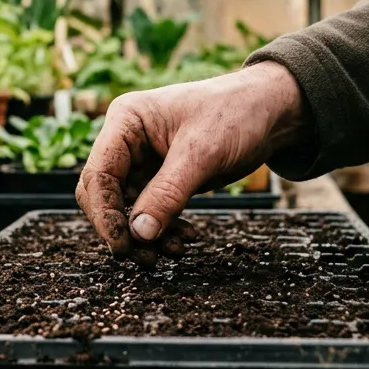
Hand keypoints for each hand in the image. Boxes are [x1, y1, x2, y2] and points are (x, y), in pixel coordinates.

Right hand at [76, 63, 309, 264]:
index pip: (99, 173)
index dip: (104, 213)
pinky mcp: (162, 177)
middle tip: (144, 257)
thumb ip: (167, 194)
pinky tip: (185, 238)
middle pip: (105, 194)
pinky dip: (164, 229)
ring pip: (128, 208)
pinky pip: (151, 211)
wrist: (270, 111)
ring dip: (146, 234)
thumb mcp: (201, 154)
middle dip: (123, 228)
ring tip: (173, 252)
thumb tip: (138, 234)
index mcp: (126, 121)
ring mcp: (143, 160)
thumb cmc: (235, 114)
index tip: (122, 244)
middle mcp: (127, 141)